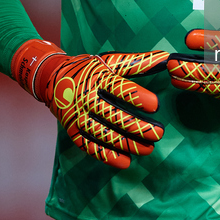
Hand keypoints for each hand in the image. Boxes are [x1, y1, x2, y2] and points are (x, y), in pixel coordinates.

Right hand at [11, 40, 167, 167]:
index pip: (118, 88)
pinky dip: (107, 156)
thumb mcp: (111, 62)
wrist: (53, 78)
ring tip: (148, 149)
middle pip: (112, 115)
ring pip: (103, 134)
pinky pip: (89, 147)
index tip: (156, 105)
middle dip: (137, 126)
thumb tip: (166, 58)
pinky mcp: (72, 131)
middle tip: (158, 133)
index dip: (137, 97)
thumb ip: (138, 62)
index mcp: (97, 77)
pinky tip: (126, 161)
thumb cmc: (89, 69)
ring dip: (126, 144)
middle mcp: (85, 97)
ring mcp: (77, 116)